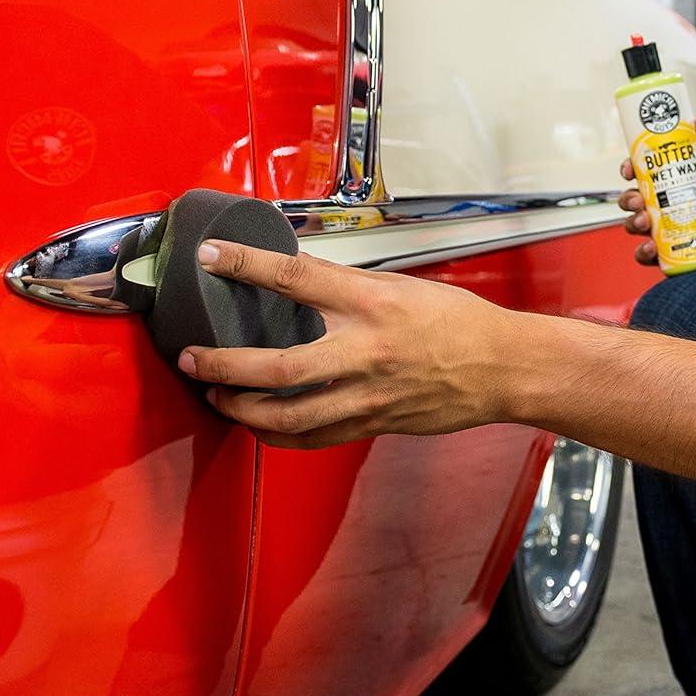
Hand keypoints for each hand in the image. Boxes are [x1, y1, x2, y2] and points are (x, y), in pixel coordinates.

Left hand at [177, 241, 512, 447]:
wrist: (503, 368)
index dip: (246, 265)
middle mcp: (366, 351)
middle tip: (192, 357)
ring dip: (241, 408)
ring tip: (217, 395)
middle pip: (277, 365)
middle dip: (223, 364)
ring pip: (288, 415)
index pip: (296, 278)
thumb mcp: (402, 286)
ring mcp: (369, 394)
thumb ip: (347, 285)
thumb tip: (297, 273)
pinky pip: (313, 438)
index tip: (211, 257)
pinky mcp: (374, 422)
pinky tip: (259, 425)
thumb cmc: (459, 323)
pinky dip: (277, 435)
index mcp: (372, 304)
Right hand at [619, 114, 695, 266]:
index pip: (648, 173)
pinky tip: (651, 248)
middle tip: (639, 201)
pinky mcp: (676, 254)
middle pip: (637, 199)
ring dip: (633, 223)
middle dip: (629, 199)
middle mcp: (674, 207)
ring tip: (646, 223)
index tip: (629, 169)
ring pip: (638, 226)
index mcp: (684, 185)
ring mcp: (673, 231)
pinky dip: (644, 252)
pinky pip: (650, 255)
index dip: (632, 169)